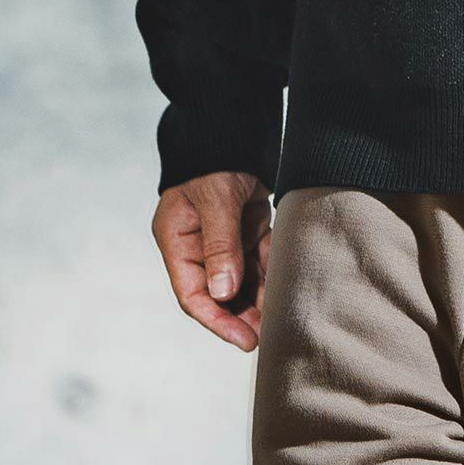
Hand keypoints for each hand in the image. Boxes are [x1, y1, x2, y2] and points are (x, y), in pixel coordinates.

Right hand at [151, 172, 272, 351]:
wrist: (233, 124)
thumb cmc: (215, 156)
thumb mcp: (215, 199)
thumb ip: (220, 246)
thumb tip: (223, 294)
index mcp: (176, 240)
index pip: (192, 295)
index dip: (217, 322)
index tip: (245, 340)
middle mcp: (197, 246)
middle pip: (219, 296)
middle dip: (244, 316)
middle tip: (271, 335)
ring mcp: (222, 242)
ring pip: (242, 284)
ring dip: (262, 300)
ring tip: (283, 318)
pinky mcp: (245, 234)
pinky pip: (259, 265)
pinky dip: (272, 276)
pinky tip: (287, 289)